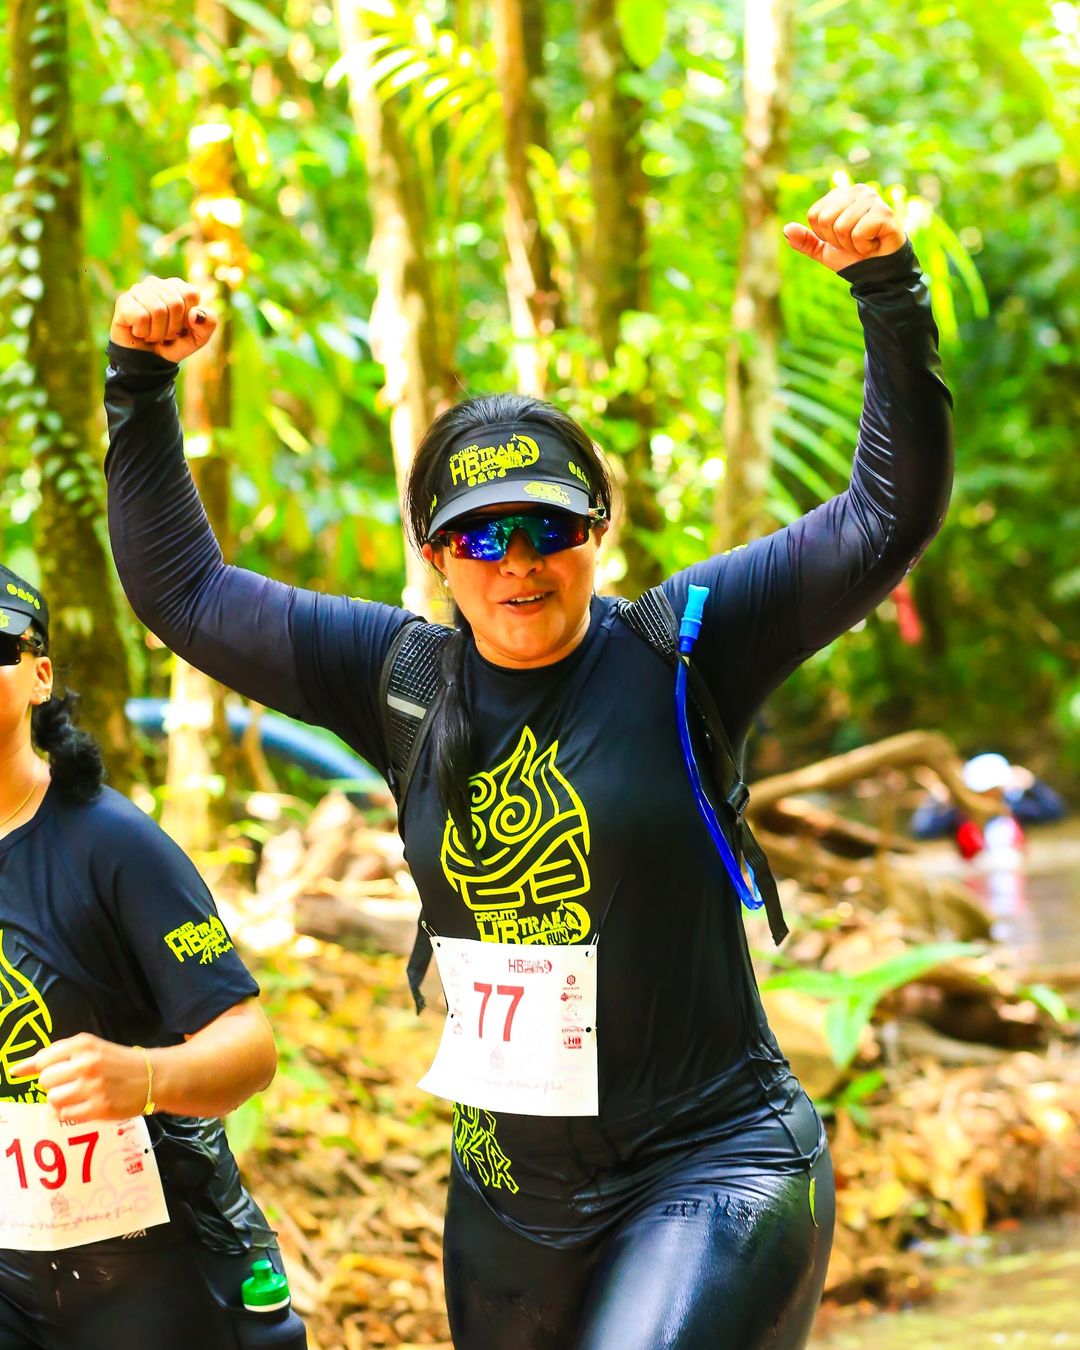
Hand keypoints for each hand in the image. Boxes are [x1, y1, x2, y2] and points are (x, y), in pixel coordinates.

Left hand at [10, 1034, 150, 1121]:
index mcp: (84, 1045)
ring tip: (76, 1096)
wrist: (154, 1076)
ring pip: (53, 1099)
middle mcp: (86, 1064)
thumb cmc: (120, 1062)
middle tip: (68, 1084)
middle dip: (52, 1084)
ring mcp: (92, 1087)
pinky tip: (82, 1106)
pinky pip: (66, 1115)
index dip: (28, 1067)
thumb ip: (63, 1054)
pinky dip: (69, 1113)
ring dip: (60, 1100)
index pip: (43, 1058)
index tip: (16, 1072)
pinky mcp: (98, 1108)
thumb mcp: (94, 1048)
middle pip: (45, 1080)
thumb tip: (26, 1065)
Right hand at [110, 276, 218, 363]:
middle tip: (165, 334)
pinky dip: (143, 332)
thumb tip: (196, 314)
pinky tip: (139, 332)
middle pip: (175, 303)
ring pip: (158, 310)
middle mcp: (156, 283)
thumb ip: (208, 323)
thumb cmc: (174, 344)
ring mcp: (138, 290)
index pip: (191, 294)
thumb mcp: (199, 337)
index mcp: (177, 287)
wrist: (148, 361)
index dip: (188, 318)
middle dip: (173, 327)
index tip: (181, 327)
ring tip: (152, 334)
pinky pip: (140, 316)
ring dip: (158, 332)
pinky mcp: (123, 302)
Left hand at [783, 184, 906, 272]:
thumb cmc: (853, 256)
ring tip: (864, 243)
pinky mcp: (885, 212)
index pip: (814, 215)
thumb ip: (805, 241)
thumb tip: (787, 229)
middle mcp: (857, 190)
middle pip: (826, 219)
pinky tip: (874, 243)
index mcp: (840, 195)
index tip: (840, 239)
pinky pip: (858, 233)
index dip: (824, 235)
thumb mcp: (823, 250)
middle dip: (836, 240)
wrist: (878, 271)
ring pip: (841, 226)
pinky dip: (863, 246)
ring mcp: (872, 199)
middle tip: (853, 242)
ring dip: (851, 244)